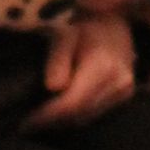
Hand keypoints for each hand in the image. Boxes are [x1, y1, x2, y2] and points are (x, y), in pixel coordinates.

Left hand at [26, 10, 137, 128]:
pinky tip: (58, 113)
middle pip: (79, 115)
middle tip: (26, 125)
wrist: (113, 24)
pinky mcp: (124, 96)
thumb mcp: (64, 34)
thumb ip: (58, 59)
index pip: (72, 103)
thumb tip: (52, 86)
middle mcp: (118, 83)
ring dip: (62, 122)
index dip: (47, 116)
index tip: (24, 122)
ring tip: (38, 120)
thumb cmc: (84, 28)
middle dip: (51, 122)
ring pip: (86, 118)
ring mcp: (124, 92)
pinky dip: (74, 117)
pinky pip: (95, 114)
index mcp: (102, 68)